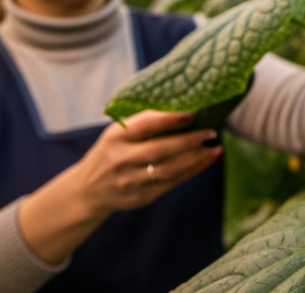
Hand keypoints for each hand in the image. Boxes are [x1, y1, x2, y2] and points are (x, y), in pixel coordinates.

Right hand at [71, 111, 221, 214]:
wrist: (89, 189)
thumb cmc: (112, 152)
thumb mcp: (118, 134)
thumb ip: (143, 122)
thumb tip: (184, 107)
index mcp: (115, 137)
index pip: (145, 125)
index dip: (170, 119)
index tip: (193, 113)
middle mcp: (121, 159)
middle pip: (160, 150)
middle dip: (189, 141)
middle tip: (211, 132)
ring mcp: (130, 181)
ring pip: (168, 170)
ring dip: (196, 159)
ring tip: (215, 148)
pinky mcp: (141, 197)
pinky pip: (171, 184)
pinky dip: (191, 171)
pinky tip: (205, 161)